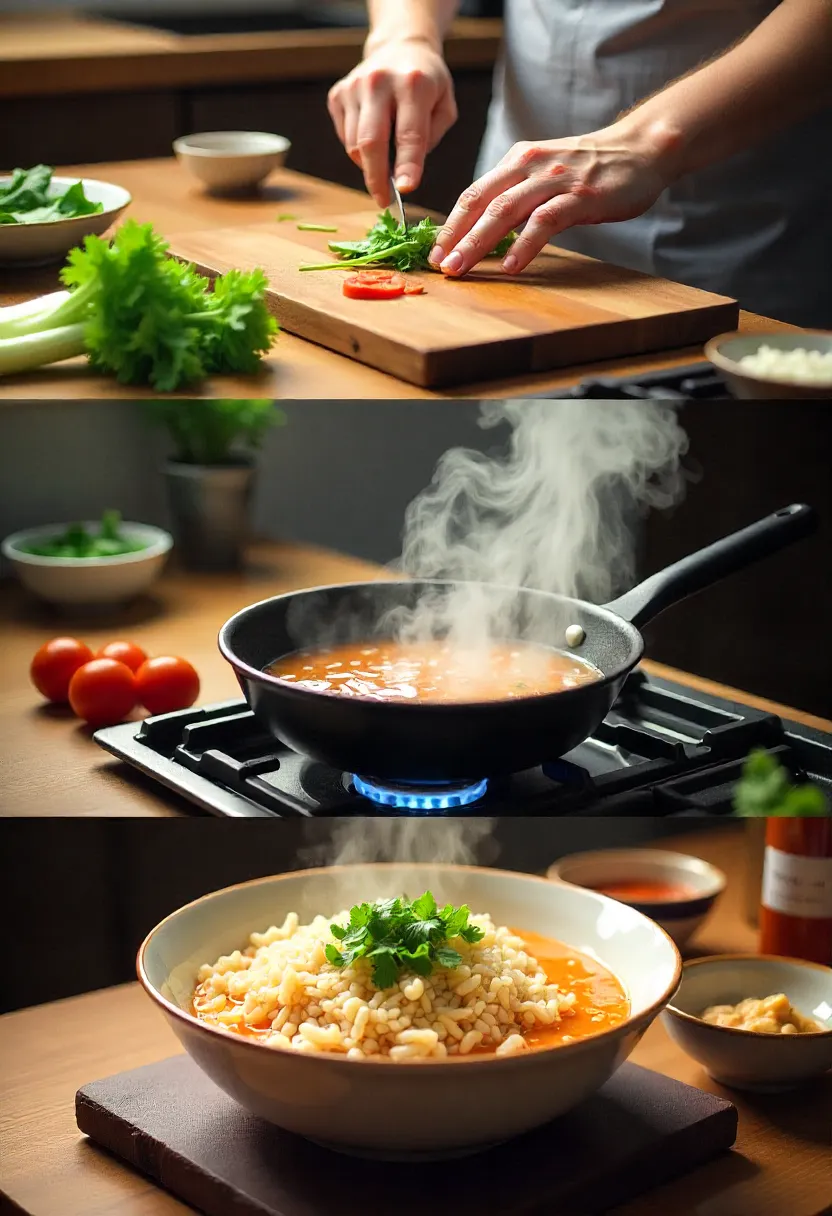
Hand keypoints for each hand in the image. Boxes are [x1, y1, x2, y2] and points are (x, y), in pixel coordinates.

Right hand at [328, 39, 457, 206]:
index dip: (408, 165)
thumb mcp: (444, 105)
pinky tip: (374, 136)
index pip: (409, 134)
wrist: (399, 46)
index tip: (406, 190)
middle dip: (377, 178)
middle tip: (385, 201)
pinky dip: (359, 149)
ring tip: (386, 161)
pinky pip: (346, 138)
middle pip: (371, 143)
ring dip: (370, 165)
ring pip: (355, 146)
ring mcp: (353, 87)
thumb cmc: (427, 83)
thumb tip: (404, 171)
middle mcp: (379, 82)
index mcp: (413, 84)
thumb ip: (430, 137)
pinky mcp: (338, 95)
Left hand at [430, 122, 676, 275]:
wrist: (641, 149)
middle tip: (438, 265)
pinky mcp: (579, 197)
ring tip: (461, 269)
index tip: (434, 252)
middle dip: (455, 236)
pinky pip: (544, 222)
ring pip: (505, 211)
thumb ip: (518, 195)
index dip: (450, 224)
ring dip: (478, 243)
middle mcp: (529, 166)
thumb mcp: (546, 174)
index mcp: (516, 161)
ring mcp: (554, 180)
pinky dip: (524, 244)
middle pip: (480, 202)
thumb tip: (488, 231)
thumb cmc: (592, 169)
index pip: (474, 194)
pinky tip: (510, 265)